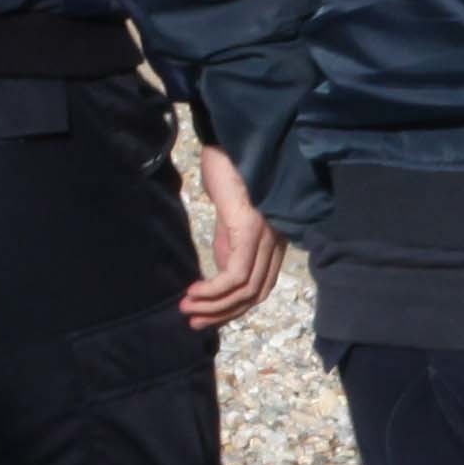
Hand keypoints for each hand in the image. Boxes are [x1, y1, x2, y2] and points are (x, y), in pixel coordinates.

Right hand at [178, 143, 283, 330]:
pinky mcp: (250, 229)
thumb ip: (230, 247)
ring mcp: (266, 237)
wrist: (230, 142)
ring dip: (214, 307)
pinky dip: (214, 291)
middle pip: (256, 294)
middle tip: (193, 322)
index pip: (261, 287)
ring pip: (247, 290)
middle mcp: (276, 242)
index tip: (205, 315)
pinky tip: (194, 292)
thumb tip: (223, 279)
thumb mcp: (228, 220)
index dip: (234, 308)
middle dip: (223, 314)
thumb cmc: (228, 174)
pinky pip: (236, 275)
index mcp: (274, 241)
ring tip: (187, 310)